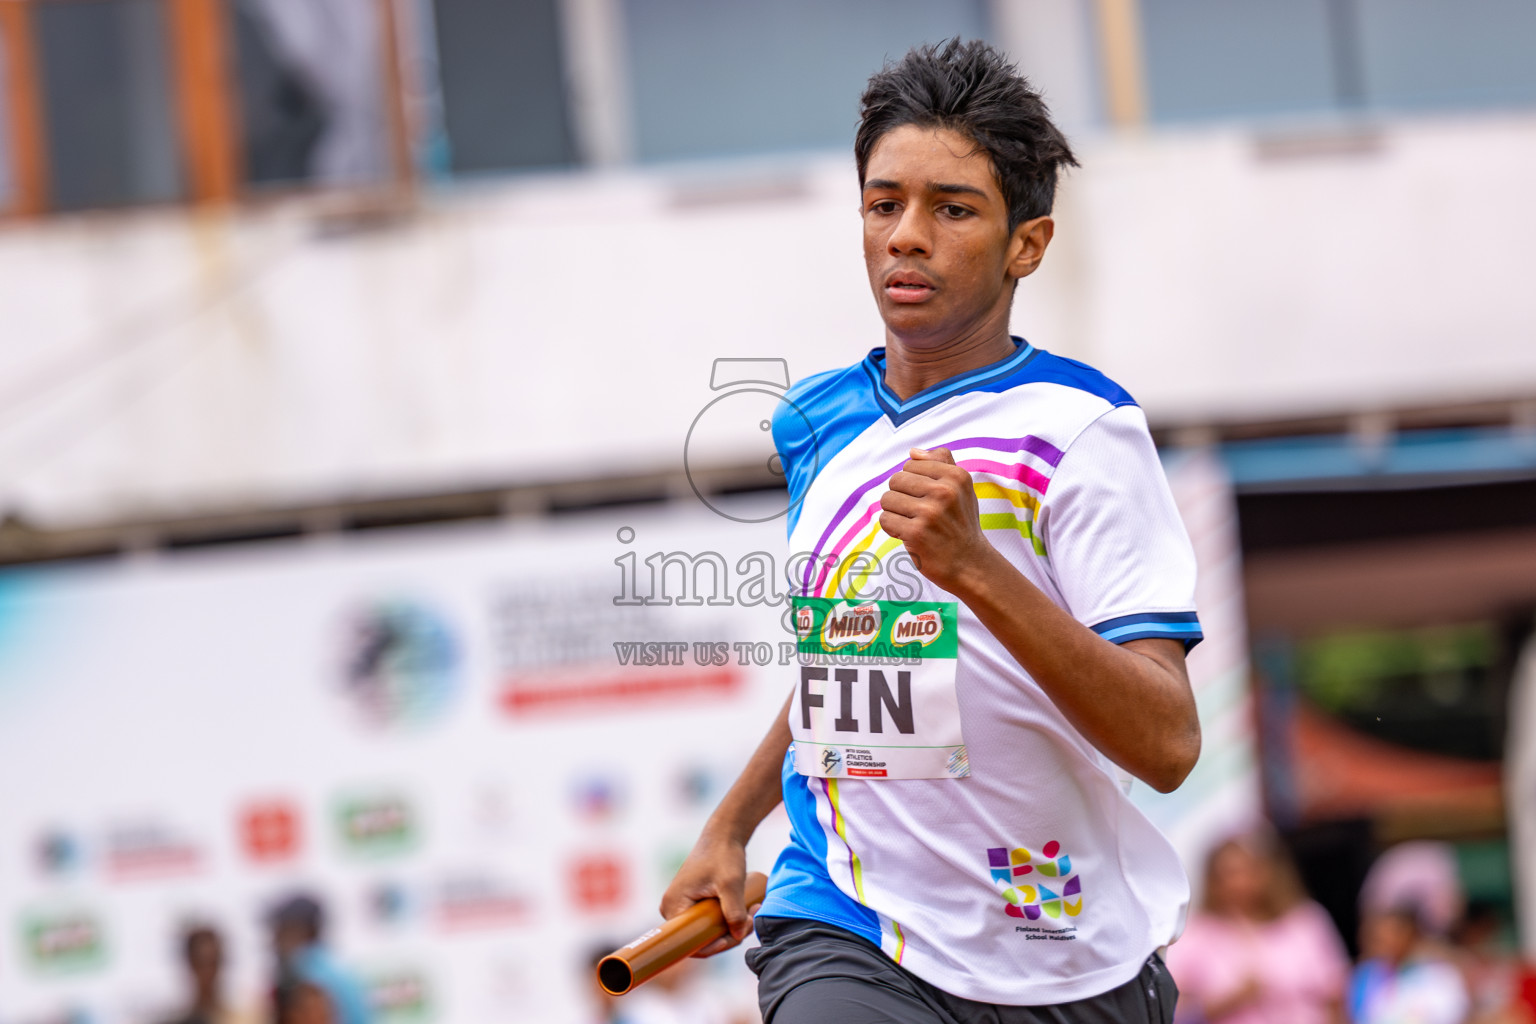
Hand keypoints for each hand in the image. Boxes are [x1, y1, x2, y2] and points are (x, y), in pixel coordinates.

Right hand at [659, 832, 759, 957]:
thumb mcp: (731, 884)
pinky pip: (708, 921)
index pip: (690, 942)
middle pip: (700, 938)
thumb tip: (737, 936)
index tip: (738, 935)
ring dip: (731, 927)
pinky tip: (746, 913)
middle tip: (751, 920)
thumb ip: (734, 912)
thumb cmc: (723, 854)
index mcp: (673, 905)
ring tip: (753, 912)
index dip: (715, 946)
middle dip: (728, 934)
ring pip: (707, 930)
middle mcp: (671, 908)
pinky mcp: (691, 902)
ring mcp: (681, 906)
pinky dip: (727, 920)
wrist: (723, 834)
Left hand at [878, 447, 992, 591]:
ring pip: (887, 499)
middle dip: (901, 497)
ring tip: (913, 523)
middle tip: (917, 513)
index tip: (927, 498)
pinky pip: (885, 520)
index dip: (913, 482)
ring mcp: (929, 513)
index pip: (911, 464)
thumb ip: (941, 463)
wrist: (970, 564)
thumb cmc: (961, 523)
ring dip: (895, 513)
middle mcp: (944, 492)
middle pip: (895, 480)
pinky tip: (909, 535)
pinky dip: (893, 529)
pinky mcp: (915, 533)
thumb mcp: (962, 488)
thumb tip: (913, 452)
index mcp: (956, 476)